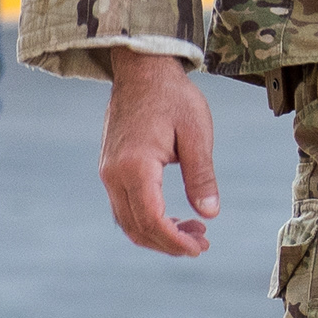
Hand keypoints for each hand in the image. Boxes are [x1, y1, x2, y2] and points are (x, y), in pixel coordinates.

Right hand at [100, 49, 220, 256]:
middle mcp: (114, 174)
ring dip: (157, 234)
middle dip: (169, 243)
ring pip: (127, 221)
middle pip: (137, 227)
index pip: (152, 220)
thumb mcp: (196, 133)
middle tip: (202, 243)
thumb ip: (202, 176)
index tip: (199, 248)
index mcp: (135, 166)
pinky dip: (146, 220)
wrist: (142, 70)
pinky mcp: (110, 168)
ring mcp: (108, 172)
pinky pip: (123, 207)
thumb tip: (210, 213)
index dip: (175, 241)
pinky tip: (172, 218)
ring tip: (192, 232)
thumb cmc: (172, 97)